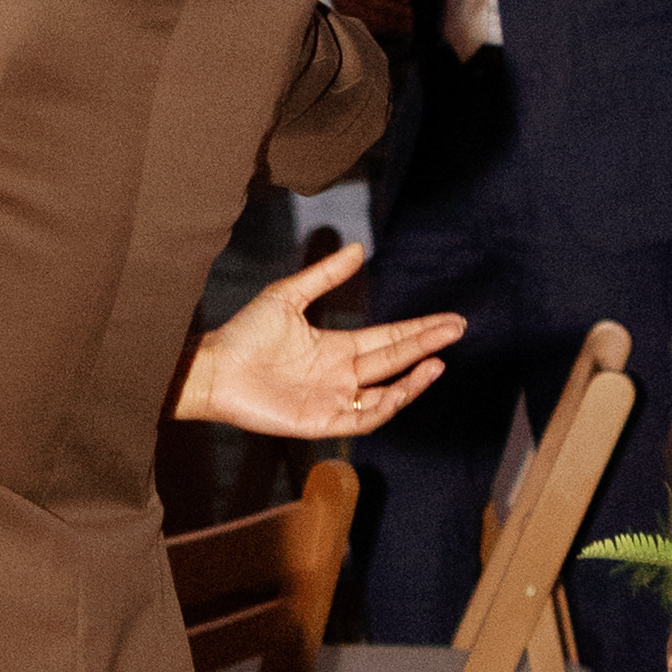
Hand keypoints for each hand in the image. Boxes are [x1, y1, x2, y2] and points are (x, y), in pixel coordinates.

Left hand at [176, 257, 464, 442]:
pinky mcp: (322, 422)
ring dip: (413, 380)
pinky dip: (386, 405)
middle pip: (394, 360)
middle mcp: (341, 376)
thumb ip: (323, 276)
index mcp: (337, 349)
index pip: (388, 339)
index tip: (448, 319)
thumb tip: (358, 249)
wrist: (214, 368)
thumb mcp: (288, 297)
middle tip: (458, 329)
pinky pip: (362, 418)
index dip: (419, 330)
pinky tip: (403, 385)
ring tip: (437, 359)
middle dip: (426, 345)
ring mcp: (334, 400)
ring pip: (386, 394)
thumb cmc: (244, 334)